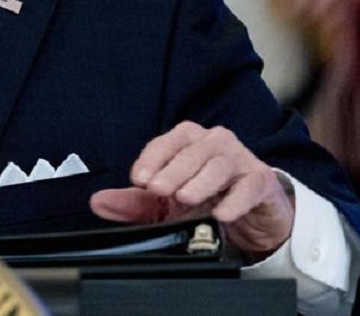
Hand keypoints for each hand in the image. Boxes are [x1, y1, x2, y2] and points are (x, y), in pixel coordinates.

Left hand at [89, 121, 293, 259]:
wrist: (252, 218)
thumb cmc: (206, 201)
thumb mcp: (166, 205)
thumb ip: (133, 203)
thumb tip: (98, 202)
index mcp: (187, 142)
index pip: (166, 143)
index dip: (152, 159)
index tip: (138, 179)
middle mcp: (214, 143)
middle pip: (191, 151)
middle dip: (172, 170)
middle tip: (158, 189)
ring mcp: (240, 160)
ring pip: (219, 164)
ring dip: (200, 182)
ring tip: (185, 198)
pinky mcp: (261, 182)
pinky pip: (249, 186)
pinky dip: (235, 200)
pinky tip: (221, 213)